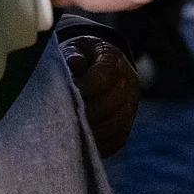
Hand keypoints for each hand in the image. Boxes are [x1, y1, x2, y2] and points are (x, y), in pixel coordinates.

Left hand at [63, 34, 139, 157]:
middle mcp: (128, 83)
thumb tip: (75, 64)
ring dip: (91, 130)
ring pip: (115, 124)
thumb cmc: (80, 57)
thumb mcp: (74, 48)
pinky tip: (80, 143)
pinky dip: (99, 145)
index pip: (105, 75)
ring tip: (69, 132)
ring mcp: (130, 106)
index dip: (86, 86)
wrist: (96, 67)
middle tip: (63, 117)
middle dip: (86, 111)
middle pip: (111, 103)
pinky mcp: (125, 127)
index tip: (65, 92)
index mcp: (113, 59)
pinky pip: (116, 141)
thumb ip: (73, 54)